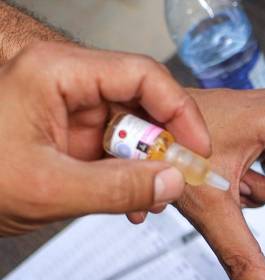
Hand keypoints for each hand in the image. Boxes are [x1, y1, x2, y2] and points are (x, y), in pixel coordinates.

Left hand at [0, 42, 209, 235]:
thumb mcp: (49, 189)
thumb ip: (118, 188)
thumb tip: (173, 182)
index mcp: (56, 73)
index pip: (142, 75)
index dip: (179, 111)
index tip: (197, 149)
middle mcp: (65, 85)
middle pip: (142, 103)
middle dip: (166, 145)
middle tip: (180, 180)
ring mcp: (67, 112)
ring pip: (132, 130)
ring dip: (150, 166)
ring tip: (153, 199)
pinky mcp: (68, 139)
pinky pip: (115, 152)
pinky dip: (132, 177)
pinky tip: (134, 202)